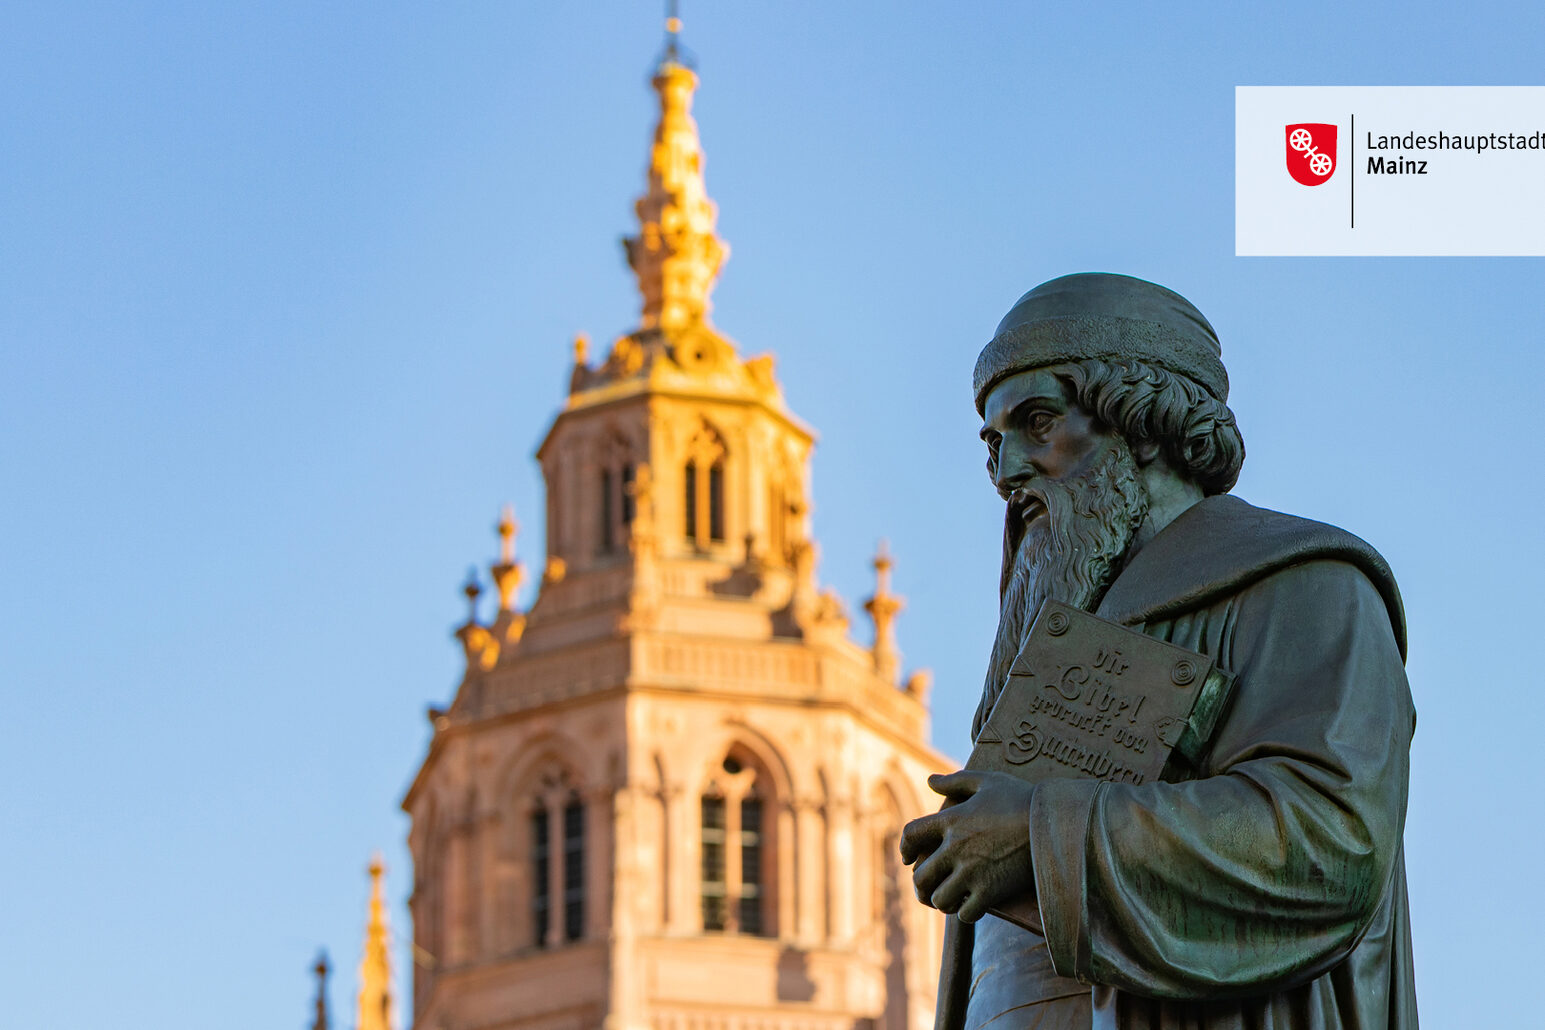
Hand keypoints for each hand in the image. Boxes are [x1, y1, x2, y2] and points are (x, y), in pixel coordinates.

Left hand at [898, 770, 1035, 922]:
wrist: (1054, 822)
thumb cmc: (1021, 798)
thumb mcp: (988, 781)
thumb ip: (956, 781)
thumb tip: (931, 780)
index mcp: (951, 820)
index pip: (910, 835)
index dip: (904, 848)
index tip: (907, 858)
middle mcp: (954, 848)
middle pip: (920, 877)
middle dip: (922, 885)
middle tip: (930, 888)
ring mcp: (971, 872)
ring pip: (940, 900)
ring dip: (944, 901)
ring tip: (953, 899)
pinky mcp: (990, 891)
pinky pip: (965, 914)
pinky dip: (966, 913)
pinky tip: (974, 905)